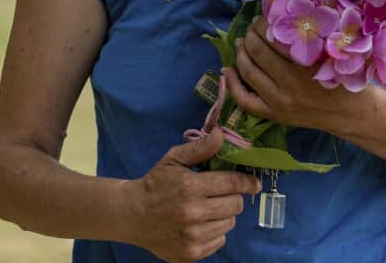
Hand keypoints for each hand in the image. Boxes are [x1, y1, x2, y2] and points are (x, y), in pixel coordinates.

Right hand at [126, 128, 259, 262]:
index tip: (254, 183)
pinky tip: (200, 224)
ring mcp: (192, 236)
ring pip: (229, 223)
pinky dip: (215, 232)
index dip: (248, 182)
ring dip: (224, 215)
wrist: (132, 215)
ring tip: (208, 209)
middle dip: (233, 197)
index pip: (233, 184)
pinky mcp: (191, 253)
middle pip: (235, 205)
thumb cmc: (155, 184)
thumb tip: (222, 134)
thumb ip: (200, 148)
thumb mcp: (174, 159)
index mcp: (190, 187)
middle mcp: (193, 213)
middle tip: (222, 194)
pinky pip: (219, 240)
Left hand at [223, 16, 369, 131]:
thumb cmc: (346, 78)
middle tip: (252, 26)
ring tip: (241, 42)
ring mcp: (280, 102)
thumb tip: (285, 11)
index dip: (266, 23)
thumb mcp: (334, 53)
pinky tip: (227, 70)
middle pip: (258, 52)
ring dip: (241, 52)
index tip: (266, 16)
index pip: (276, 37)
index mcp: (308, 65)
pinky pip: (244, 100)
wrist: (352, 114)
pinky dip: (232, 84)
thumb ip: (312, 35)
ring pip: (248, 72)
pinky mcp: (274, 115)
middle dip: (251, 34)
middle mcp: (291, 84)